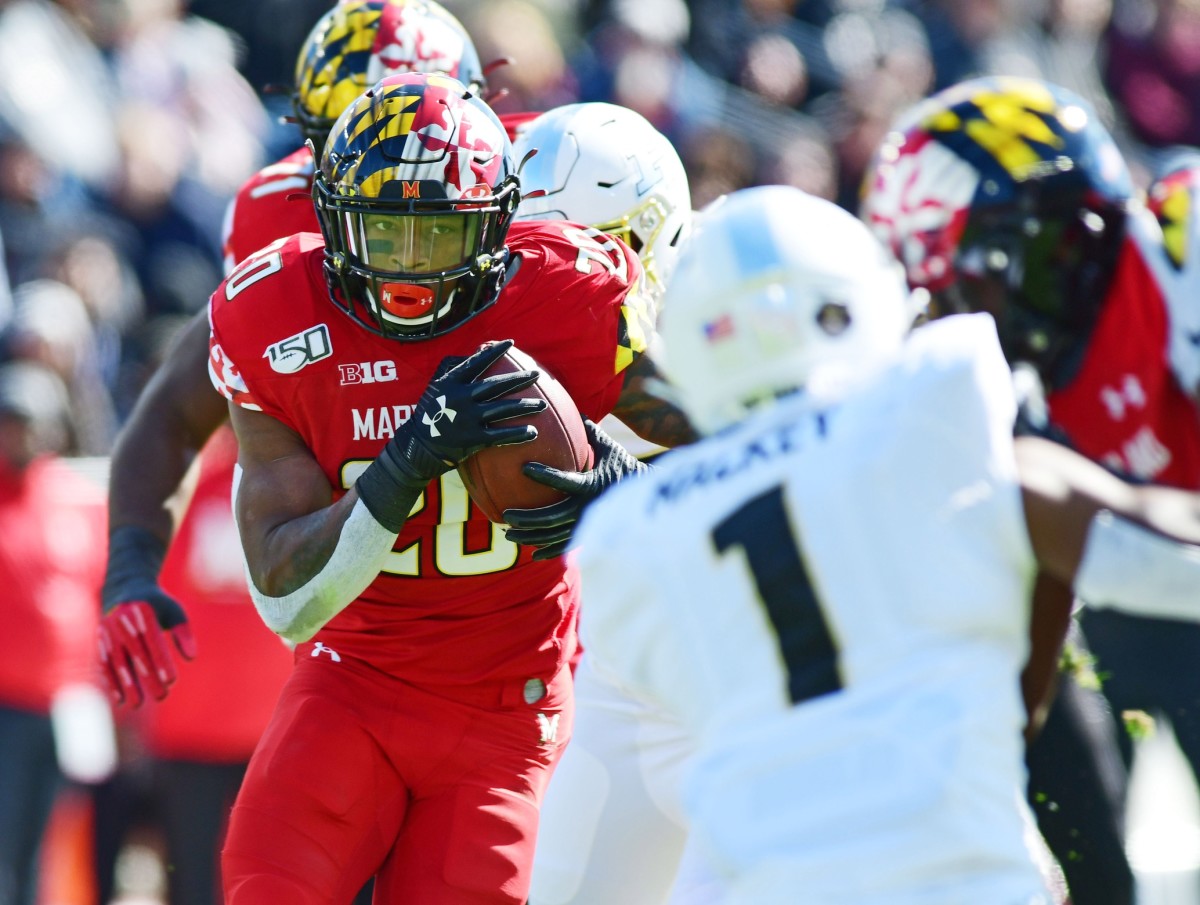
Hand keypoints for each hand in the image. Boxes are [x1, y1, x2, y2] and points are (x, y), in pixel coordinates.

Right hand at [97, 526, 195, 707]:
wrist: (124, 587)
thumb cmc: (156, 604)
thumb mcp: (174, 611)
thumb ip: (183, 633)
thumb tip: (191, 658)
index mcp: (144, 612)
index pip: (154, 641)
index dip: (162, 662)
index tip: (171, 681)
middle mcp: (123, 621)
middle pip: (136, 655)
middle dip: (147, 678)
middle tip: (161, 697)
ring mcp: (108, 631)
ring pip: (118, 663)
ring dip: (126, 685)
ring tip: (137, 705)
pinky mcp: (99, 640)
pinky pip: (105, 664)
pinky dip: (111, 682)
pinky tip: (119, 699)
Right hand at [356, 339, 547, 531]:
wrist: (416, 447)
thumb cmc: (430, 415)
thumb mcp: (436, 389)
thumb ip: (453, 373)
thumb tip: (473, 354)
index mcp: (451, 383)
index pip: (477, 362)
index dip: (495, 351)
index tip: (511, 343)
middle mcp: (461, 398)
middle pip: (496, 385)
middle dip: (519, 379)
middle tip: (537, 374)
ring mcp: (468, 419)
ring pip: (502, 409)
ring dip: (525, 406)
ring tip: (542, 404)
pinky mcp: (473, 439)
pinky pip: (500, 435)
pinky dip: (517, 434)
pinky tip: (533, 432)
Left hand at [504, 418, 647, 559]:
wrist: (647, 495)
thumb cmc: (624, 466)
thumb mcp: (609, 448)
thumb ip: (590, 432)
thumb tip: (573, 408)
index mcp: (593, 484)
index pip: (565, 481)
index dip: (545, 475)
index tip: (524, 467)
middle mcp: (589, 507)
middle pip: (553, 517)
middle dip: (528, 518)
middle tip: (506, 516)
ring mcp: (590, 524)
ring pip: (556, 536)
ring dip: (531, 537)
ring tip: (509, 535)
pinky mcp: (592, 534)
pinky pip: (567, 547)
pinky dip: (550, 551)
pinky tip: (533, 554)